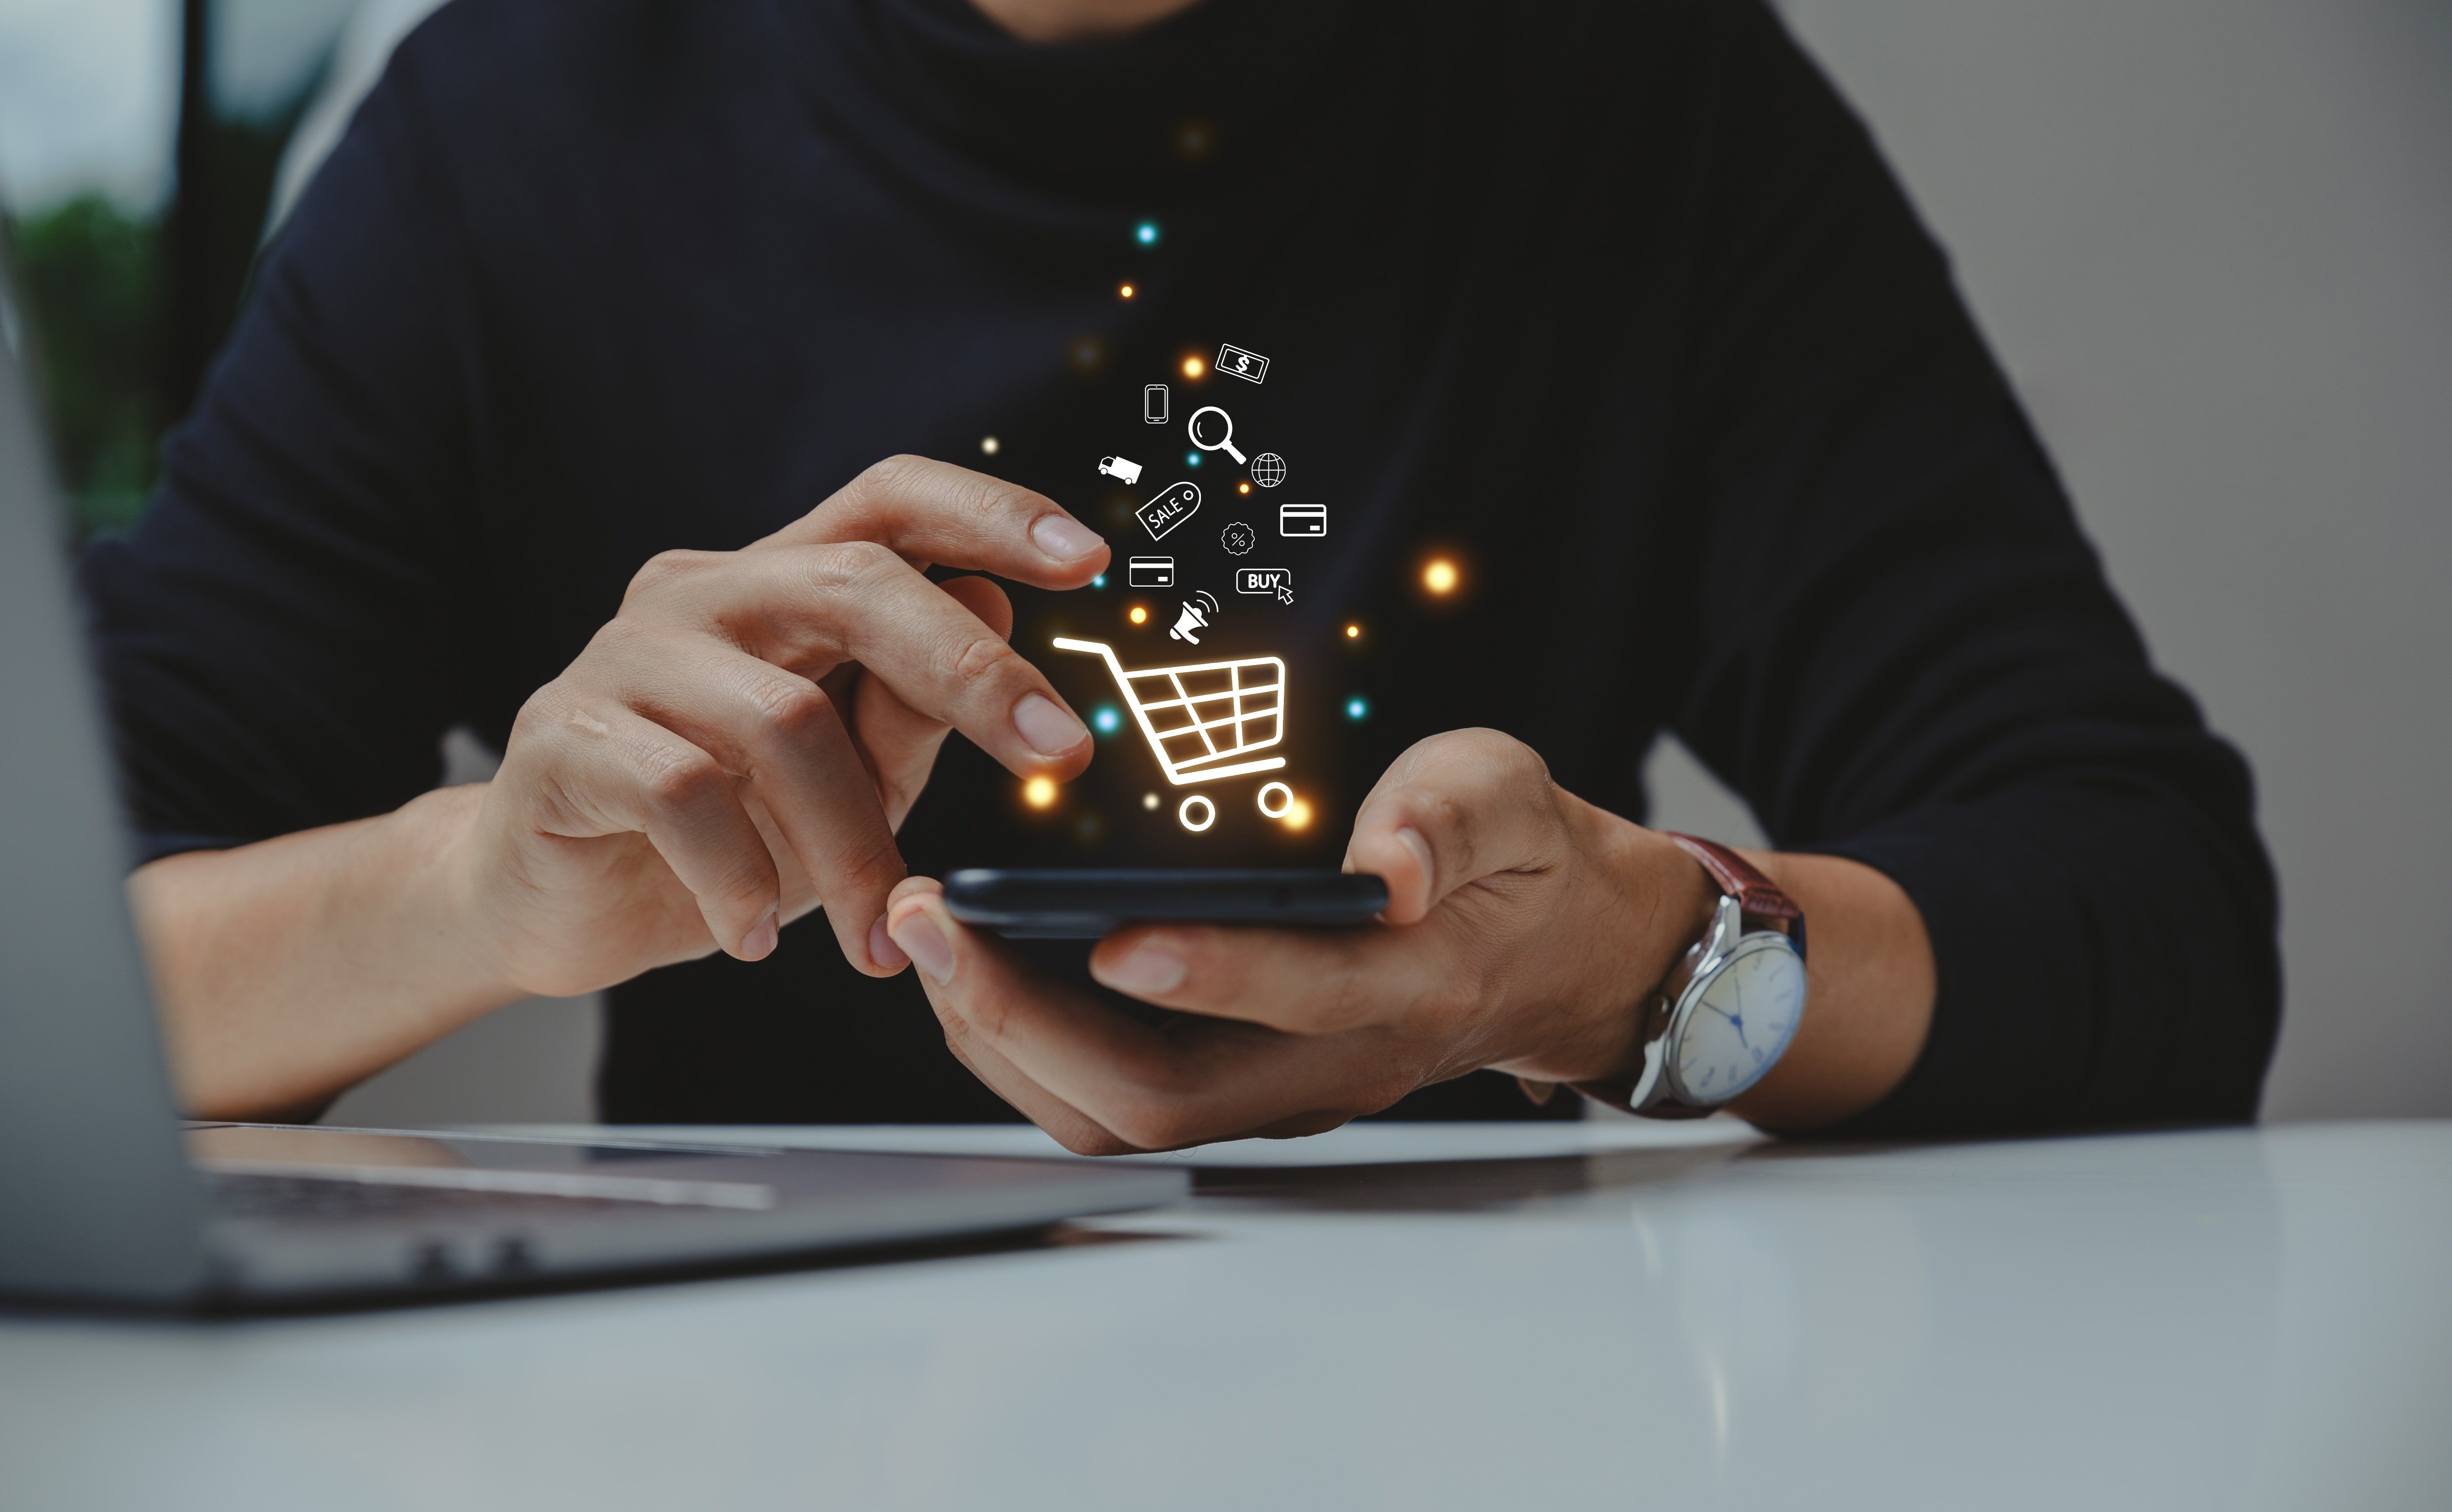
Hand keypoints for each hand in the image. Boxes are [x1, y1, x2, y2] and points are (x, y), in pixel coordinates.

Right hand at [455, 456, 1108, 998]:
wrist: (554, 900)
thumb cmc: (722, 833)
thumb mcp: (849, 781)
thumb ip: (911, 706)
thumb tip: (995, 605)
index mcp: (780, 584)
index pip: (890, 500)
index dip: (991, 512)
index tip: (1088, 560)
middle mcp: (702, 594)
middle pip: (854, 583)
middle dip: (972, 670)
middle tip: (1059, 758)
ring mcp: (623, 657)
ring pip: (782, 720)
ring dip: (851, 844)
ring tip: (876, 937)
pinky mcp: (562, 737)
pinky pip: (681, 793)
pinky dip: (739, 877)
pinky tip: (755, 934)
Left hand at [881, 728, 1719, 1151]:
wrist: (1555, 951)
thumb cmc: (1519, 859)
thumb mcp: (1507, 796)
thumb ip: (1448, 816)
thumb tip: (1392, 865)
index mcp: (1413, 986)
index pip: (1301, 999)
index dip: (1206, 973)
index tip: (1103, 931)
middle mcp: (1335, 1065)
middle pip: (1164, 1096)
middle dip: (1028, 1020)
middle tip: (933, 923)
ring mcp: (1281, 1091)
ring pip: (1118, 1115)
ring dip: (1004, 1040)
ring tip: (928, 939)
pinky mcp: (1241, 1087)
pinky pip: (1112, 1099)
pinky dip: (1026, 1047)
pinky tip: (974, 971)